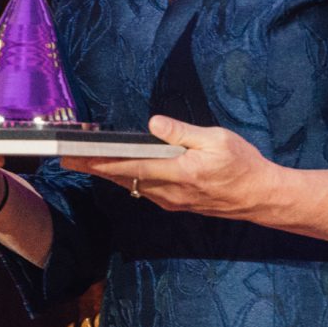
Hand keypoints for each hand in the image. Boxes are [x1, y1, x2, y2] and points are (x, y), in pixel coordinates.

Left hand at [65, 115, 277, 215]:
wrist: (260, 197)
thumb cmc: (243, 164)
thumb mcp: (217, 139)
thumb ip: (183, 133)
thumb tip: (155, 124)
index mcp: (180, 172)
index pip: (132, 167)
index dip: (101, 162)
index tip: (78, 157)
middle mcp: (171, 191)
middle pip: (125, 179)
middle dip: (95, 169)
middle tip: (67, 160)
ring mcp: (172, 200)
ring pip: (133, 186)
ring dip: (108, 175)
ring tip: (84, 163)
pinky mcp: (176, 203)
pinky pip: (145, 191)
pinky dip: (127, 180)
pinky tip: (117, 171)